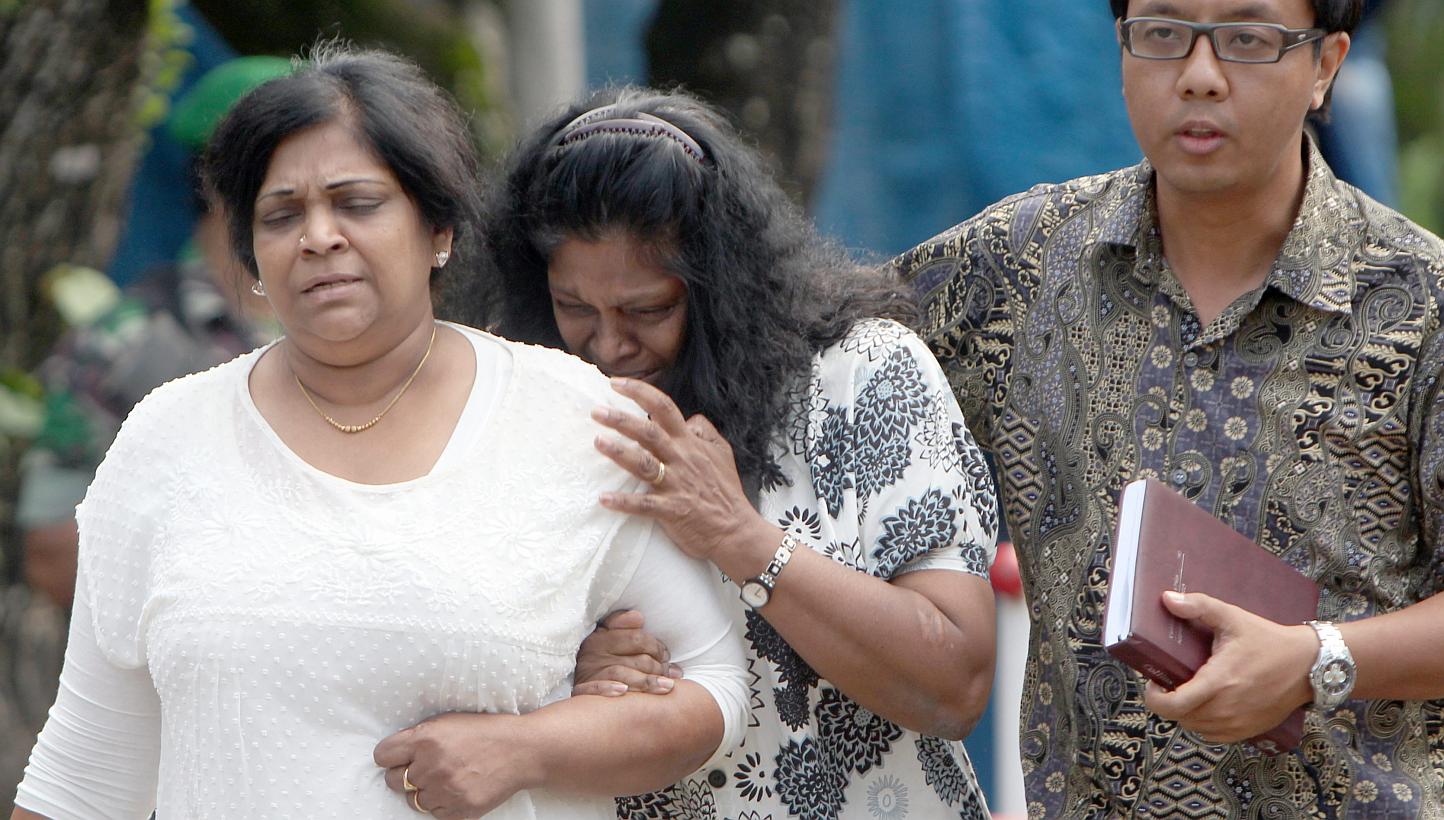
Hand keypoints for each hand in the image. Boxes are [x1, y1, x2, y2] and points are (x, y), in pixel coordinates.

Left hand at [374, 712, 537, 818]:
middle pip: (393, 780)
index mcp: (426, 739)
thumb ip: (420, 736)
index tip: (399, 756)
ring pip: (412, 800)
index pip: (382, 756)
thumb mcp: (449, 721)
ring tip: (445, 778)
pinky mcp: (459, 809)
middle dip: (405, 774)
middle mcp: (431, 766)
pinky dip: (441, 803)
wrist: (522, 750)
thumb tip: (396, 752)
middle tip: (425, 768)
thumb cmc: (486, 731)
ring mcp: (445, 790)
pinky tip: (456, 788)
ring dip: (424, 791)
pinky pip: (434, 813)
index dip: (391, 755)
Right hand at [573, 610, 681, 695]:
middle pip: (635, 659)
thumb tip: (639, 618)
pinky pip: (592, 689)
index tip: (667, 656)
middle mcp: (594, 654)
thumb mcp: (605, 633)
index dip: (657, 647)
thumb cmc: (596, 655)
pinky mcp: (580, 691)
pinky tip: (623, 692)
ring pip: (622, 675)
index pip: (637, 639)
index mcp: (602, 637)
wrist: (568, 678)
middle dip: (658, 667)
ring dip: (646, 682)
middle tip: (670, 675)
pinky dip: (607, 689)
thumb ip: (622, 623)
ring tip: (667, 686)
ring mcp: (588, 673)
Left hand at [593, 377, 766, 563]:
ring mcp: (676, 485)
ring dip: (619, 453)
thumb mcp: (722, 452)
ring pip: (644, 464)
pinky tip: (604, 499)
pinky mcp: (672, 510)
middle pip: (649, 432)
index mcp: (690, 442)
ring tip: (598, 442)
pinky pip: (644, 505)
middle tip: (596, 411)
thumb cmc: (726, 491)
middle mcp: (681, 459)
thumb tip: (690, 418)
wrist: (736, 530)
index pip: (664, 408)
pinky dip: (624, 502)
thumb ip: (705, 431)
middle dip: (621, 420)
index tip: (615, 383)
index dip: (639, 392)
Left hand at [1143, 591, 1317, 742]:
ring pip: (1194, 728)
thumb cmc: (1268, 640)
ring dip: (1185, 712)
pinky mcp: (1248, 731)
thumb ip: (1198, 606)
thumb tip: (1167, 598)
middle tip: (1170, 680)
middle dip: (1168, 701)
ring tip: (1188, 690)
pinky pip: (1213, 735)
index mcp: (1219, 681)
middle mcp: (1227, 708)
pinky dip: (1204, 723)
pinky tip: (1207, 703)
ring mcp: (1238, 723)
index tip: (1155, 680)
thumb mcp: (1233, 617)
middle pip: (1179, 717)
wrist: (1308, 665)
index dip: (1154, 697)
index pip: (1173, 705)